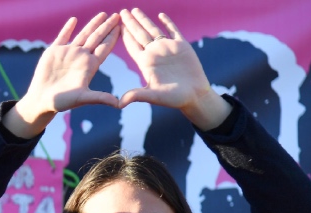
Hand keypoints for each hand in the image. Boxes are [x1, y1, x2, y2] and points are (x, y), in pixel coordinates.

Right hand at [5, 12, 119, 138]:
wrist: (41, 100)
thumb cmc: (62, 102)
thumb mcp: (82, 98)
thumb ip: (99, 98)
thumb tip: (119, 104)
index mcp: (90, 66)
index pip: (105, 48)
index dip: (113, 37)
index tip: (122, 27)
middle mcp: (81, 57)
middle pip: (97, 38)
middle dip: (107, 26)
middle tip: (118, 15)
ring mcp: (68, 53)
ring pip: (83, 34)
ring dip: (93, 24)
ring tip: (103, 14)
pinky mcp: (54, 52)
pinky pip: (63, 36)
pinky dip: (68, 28)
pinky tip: (74, 20)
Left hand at [118, 9, 230, 128]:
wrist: (195, 96)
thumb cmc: (174, 98)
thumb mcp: (153, 96)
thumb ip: (137, 95)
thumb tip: (119, 104)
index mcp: (146, 62)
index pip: (132, 45)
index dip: (124, 35)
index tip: (115, 25)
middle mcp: (155, 53)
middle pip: (139, 34)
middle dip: (130, 23)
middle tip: (121, 11)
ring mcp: (168, 48)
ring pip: (153, 30)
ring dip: (144, 20)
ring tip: (135, 10)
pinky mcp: (182, 46)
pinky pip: (173, 30)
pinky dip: (168, 22)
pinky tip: (161, 14)